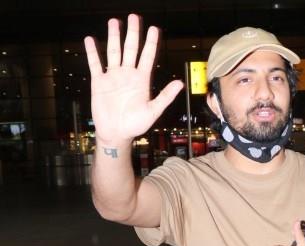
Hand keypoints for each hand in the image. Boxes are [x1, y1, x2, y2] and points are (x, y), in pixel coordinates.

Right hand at [84, 14, 183, 143]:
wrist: (116, 134)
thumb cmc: (135, 125)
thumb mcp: (153, 111)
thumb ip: (165, 96)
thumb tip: (180, 84)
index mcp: (142, 80)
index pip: (147, 57)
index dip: (151, 43)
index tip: (154, 28)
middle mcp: (128, 74)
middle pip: (131, 49)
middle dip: (133, 33)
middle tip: (134, 17)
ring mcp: (113, 76)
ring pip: (113, 52)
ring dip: (114, 37)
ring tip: (114, 22)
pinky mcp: (99, 82)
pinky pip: (95, 64)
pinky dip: (92, 53)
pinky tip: (90, 40)